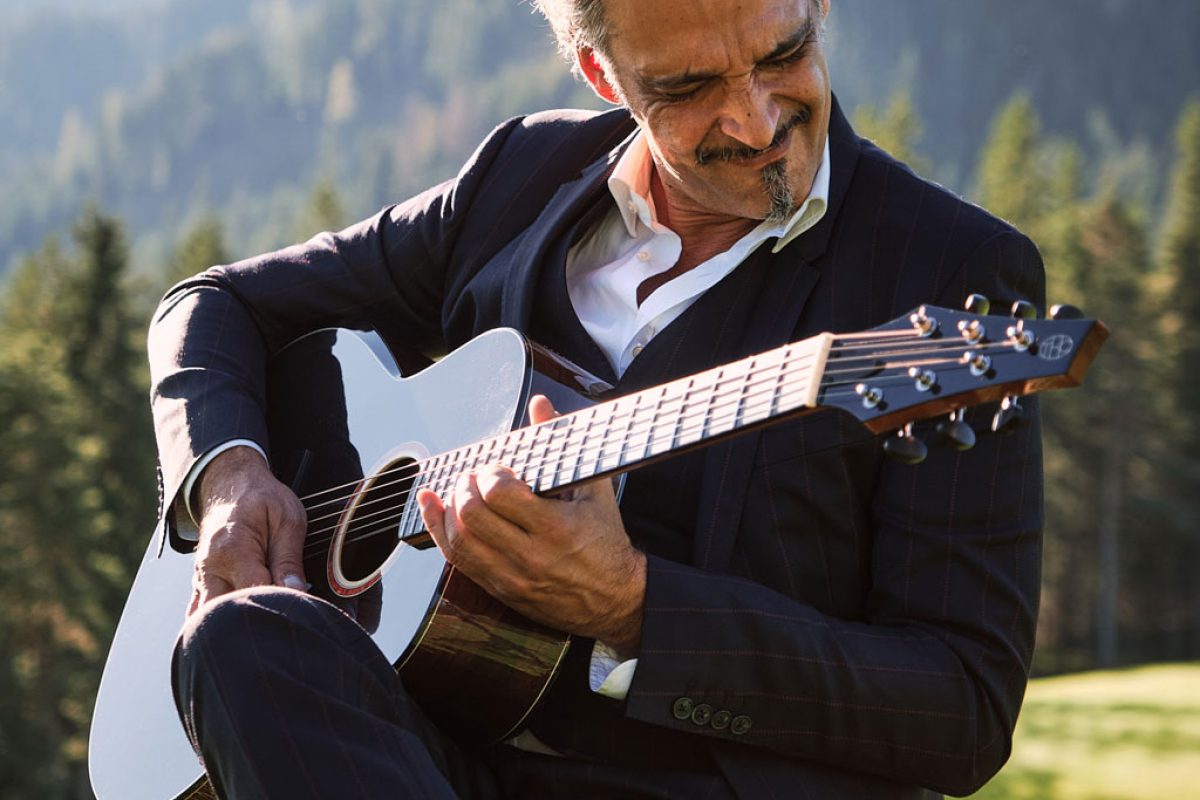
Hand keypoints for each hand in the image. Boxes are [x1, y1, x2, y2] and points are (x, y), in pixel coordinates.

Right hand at [188, 445, 307, 615]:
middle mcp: (210, 571)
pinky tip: (243, 627)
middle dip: (252, 624)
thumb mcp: (287, 520)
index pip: (255, 594)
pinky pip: (203, 615)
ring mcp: (201, 581)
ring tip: (263, 626)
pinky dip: (220, 625)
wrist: (229, 484)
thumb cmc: (261, 499)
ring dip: (235, 627)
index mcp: (233, 552)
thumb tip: (297, 592)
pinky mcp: (201, 586)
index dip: (279, 606)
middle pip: (225, 616)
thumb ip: (289, 559)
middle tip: (280, 625)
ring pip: (208, 621)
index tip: (300, 612)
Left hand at [416, 396, 646, 655]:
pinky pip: (458, 562)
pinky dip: (440, 532)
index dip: (490, 474)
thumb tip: (540, 405)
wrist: (615, 598)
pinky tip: (434, 511)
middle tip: (474, 478)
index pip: (500, 494)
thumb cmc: (605, 540)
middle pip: (473, 516)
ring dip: (449, 509)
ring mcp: (513, 576)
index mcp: (556, 527)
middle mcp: (531, 555)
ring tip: (458, 491)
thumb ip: (561, 445)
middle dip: (465, 487)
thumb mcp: (593, 489)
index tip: (496, 470)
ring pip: (459, 541)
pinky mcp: (501, 590)